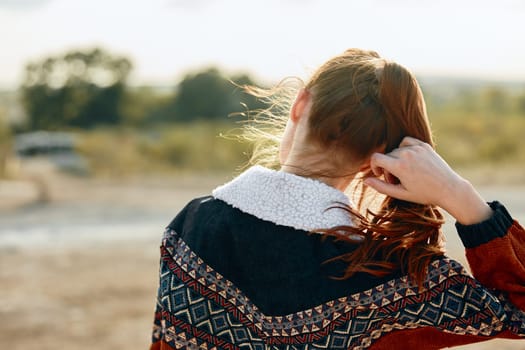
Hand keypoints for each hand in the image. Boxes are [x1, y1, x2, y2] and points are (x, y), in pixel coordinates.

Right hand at [364, 137, 492, 224]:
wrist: (449, 189)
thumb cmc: (424, 194)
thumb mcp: (400, 193)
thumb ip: (380, 187)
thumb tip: (365, 181)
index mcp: (399, 166)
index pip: (376, 158)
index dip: (374, 166)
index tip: (380, 175)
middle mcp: (407, 154)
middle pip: (387, 155)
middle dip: (388, 167)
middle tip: (397, 180)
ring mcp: (417, 148)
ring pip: (396, 149)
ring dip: (396, 159)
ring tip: (405, 172)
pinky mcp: (424, 145)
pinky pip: (407, 141)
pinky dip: (405, 148)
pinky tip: (410, 160)